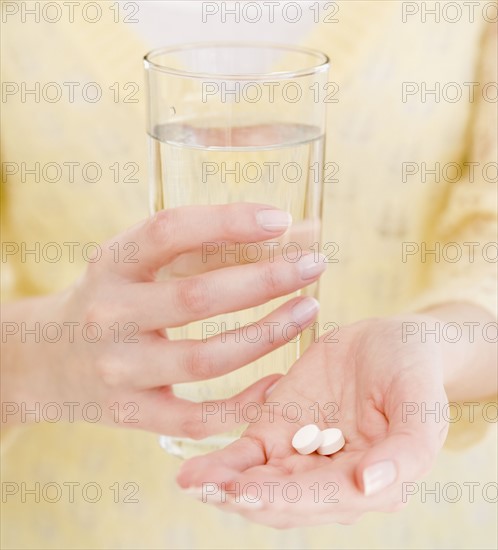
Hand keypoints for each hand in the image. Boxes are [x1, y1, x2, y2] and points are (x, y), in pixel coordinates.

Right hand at [1, 203, 324, 433]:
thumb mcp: (132, 264)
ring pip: (205, 359)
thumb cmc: (109, 299)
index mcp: (111, 265)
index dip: (226, 221)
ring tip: (307, 310)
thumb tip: (286, 230)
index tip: (280, 219)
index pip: (168, 231)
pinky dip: (243, 405)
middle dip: (266, 280)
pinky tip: (278, 382)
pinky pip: (196, 418)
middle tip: (313, 266)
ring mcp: (120, 370)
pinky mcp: (131, 414)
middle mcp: (111, 315)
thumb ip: (196, 247)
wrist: (44, 361)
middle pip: (198, 297)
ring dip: (267, 335)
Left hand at [177, 315, 448, 526]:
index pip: (323, 499)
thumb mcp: (422, 409)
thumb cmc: (413, 376)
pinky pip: (245, 455)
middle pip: (282, 501)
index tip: (245, 491)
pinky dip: (220, 465)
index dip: (284, 498)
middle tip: (207, 488)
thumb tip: (369, 487)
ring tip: (192, 482)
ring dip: (224, 487)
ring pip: (257, 484)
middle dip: (244, 497)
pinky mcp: (276, 430)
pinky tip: (194, 471)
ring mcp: (299, 456)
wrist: (390, 343)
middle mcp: (329, 479)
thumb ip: (405, 453)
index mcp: (368, 484)